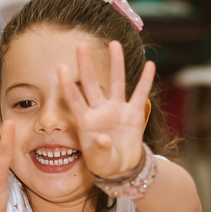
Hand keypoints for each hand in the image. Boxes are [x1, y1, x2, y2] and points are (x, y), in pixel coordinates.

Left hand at [59, 41, 154, 179]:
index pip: (74, 99)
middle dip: (86, 65)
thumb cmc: (103, 163)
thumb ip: (99, 149)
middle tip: (81, 45)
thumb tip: (102, 138)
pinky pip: (140, 93)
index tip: (61, 67)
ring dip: (116, 63)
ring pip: (116, 82)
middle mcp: (100, 110)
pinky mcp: (133, 113)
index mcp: (86, 120)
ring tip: (115, 44)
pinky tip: (150, 64)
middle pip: (91, 83)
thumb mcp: (98, 160)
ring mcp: (117, 109)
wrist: (120, 168)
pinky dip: (145, 80)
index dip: (67, 84)